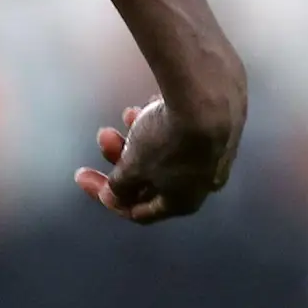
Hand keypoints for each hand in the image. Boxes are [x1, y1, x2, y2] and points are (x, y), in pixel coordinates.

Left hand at [75, 97, 236, 224]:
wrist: (209, 96)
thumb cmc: (167, 142)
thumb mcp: (133, 168)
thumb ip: (121, 185)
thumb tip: (115, 195)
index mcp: (183, 202)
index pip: (141, 212)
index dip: (109, 198)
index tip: (86, 178)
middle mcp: (204, 182)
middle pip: (152, 177)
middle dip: (122, 156)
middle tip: (103, 136)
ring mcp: (216, 152)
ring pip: (167, 150)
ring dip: (140, 135)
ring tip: (127, 114)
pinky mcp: (222, 124)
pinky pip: (183, 129)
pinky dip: (164, 121)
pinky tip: (152, 102)